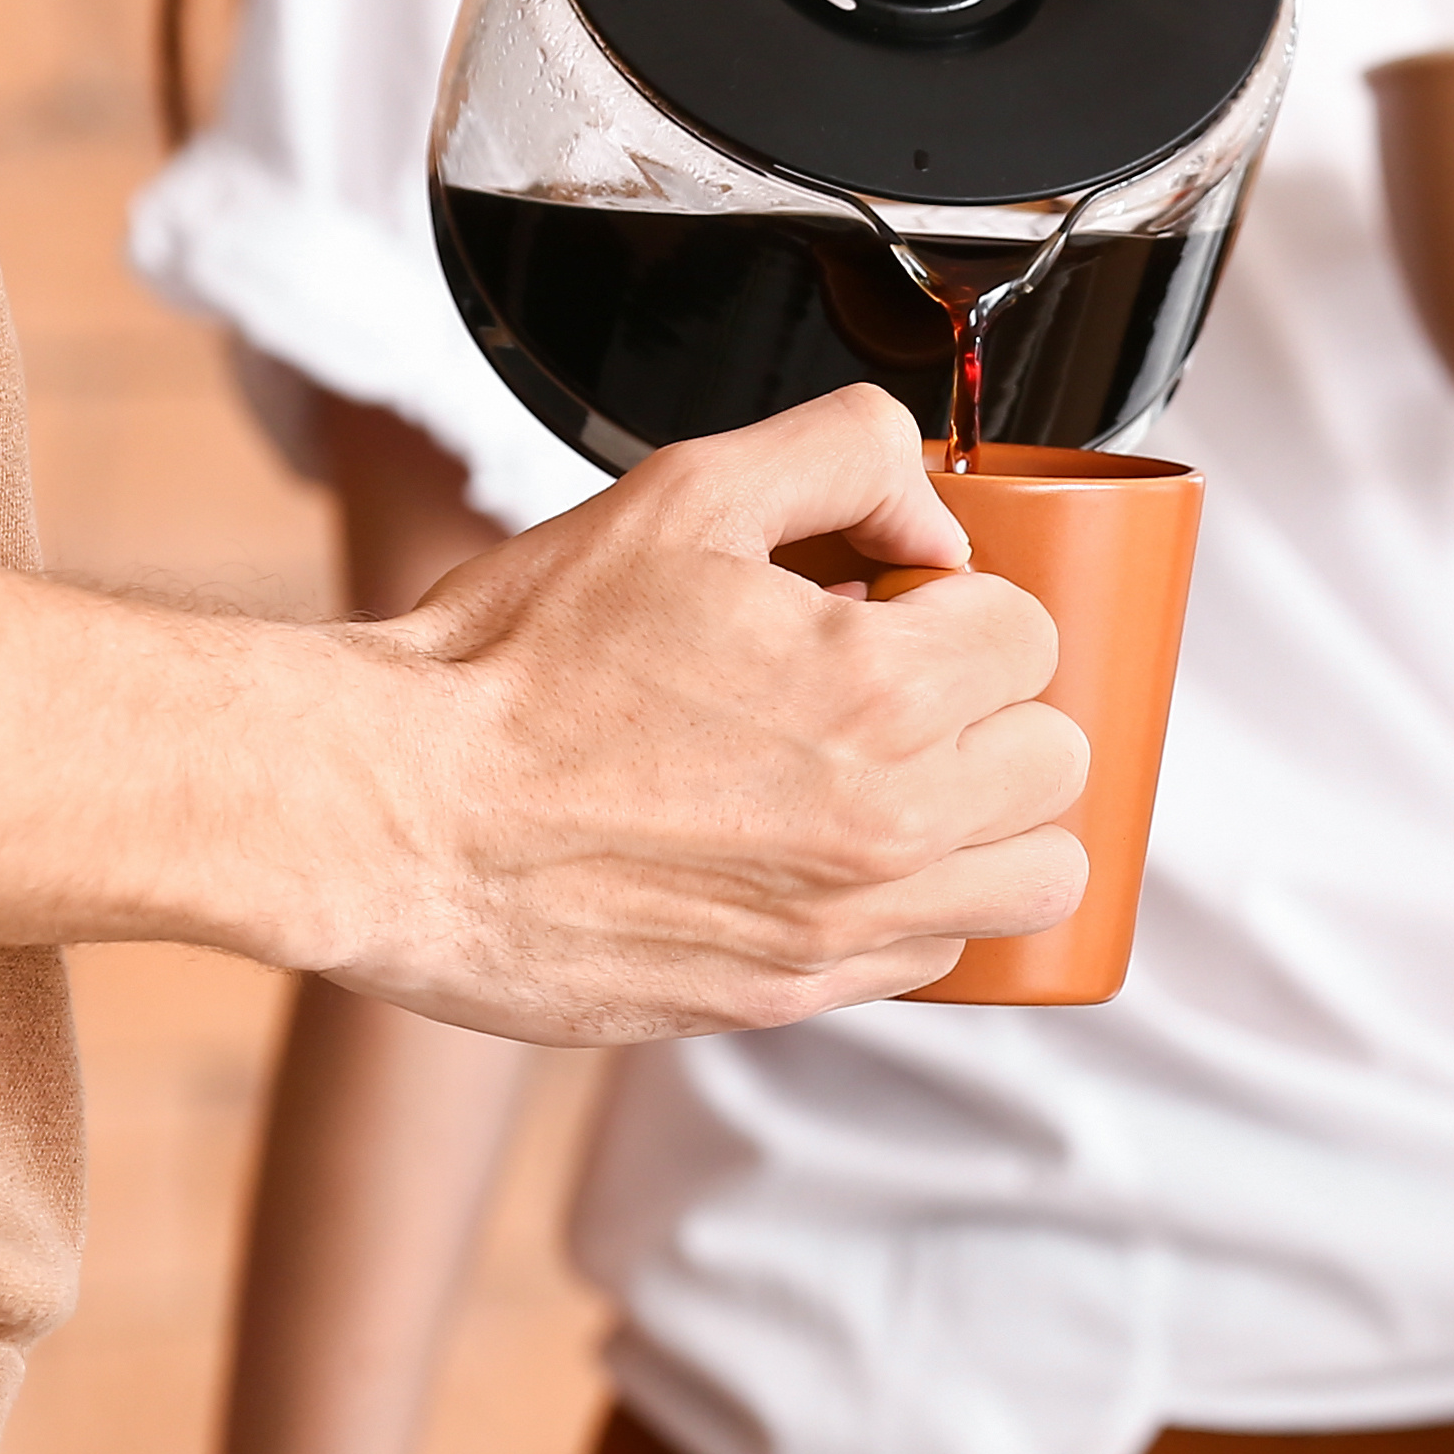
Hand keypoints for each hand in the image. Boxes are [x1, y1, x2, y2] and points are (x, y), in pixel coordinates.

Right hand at [333, 388, 1090, 1042]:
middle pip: (1059, 763)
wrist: (394, 813)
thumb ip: (844, 458)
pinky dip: (912, 904)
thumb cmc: (516, 662)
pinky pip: (933, 956)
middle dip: (992, 708)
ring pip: (1034, 880)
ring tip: (895, 777)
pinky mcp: (788, 995)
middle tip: (898, 688)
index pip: (1034, 636)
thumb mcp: (683, 494)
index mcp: (874, 691)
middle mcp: (884, 824)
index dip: (961, 605)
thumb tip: (933, 517)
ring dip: (988, 819)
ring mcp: (841, 927)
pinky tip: (828, 852)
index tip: (890, 608)